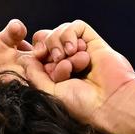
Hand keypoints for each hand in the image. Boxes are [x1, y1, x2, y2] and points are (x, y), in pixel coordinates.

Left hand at [20, 20, 134, 129]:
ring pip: (60, 32)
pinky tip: (75, 50)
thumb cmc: (82, 104)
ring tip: (69, 62)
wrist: (109, 102)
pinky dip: (70, 34)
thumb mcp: (50, 92)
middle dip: (47, 47)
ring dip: (60, 44)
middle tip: (55, 60)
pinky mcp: (93, 42)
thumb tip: (25, 59)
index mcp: (56, 75)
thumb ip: (35, 75)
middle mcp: (67, 62)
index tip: (38, 60)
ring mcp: (80, 51)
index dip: (36, 54)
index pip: (37, 55)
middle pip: (46, 39)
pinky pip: (76, 26)